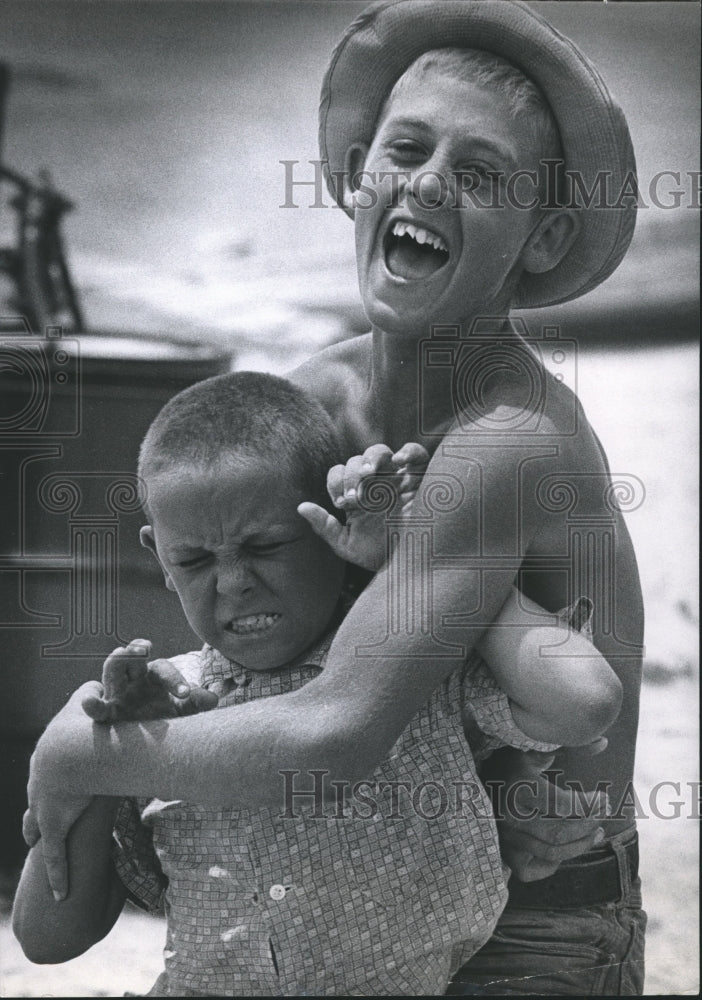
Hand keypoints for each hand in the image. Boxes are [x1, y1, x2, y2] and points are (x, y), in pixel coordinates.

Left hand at [24, 685, 101, 898]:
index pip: (48, 762)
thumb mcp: (109, 698)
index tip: (50, 775)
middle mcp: (43, 779)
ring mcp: (44, 802)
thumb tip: (141, 656)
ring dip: (35, 832)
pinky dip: (58, 875)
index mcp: (55, 751)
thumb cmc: (97, 724)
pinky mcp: (53, 824)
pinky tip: (58, 895)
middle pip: (37, 794)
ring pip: (37, 822)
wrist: (74, 749)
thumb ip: (122, 680)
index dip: (48, 771)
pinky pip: (55, 856)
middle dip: (34, 805)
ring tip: (30, 840)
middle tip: (32, 817)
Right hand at [82, 640, 217, 721]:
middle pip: (134, 657)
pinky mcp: (105, 712)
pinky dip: (91, 702)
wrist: (141, 743)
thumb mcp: (180, 712)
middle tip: (145, 648)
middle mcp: (134, 679)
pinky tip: (89, 702)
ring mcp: (116, 693)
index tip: (185, 694)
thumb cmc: (163, 719)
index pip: (163, 670)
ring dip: (117, 659)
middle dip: (137, 649)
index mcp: (154, 677)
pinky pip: (96, 706)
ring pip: (112, 668)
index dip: (174, 680)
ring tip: (122, 653)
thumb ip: (194, 704)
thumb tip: (213, 698)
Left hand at [298, 442, 429, 570]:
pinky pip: (417, 455)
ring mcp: (397, 479)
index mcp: (356, 495)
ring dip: (370, 460)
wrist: (409, 567)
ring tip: (368, 475)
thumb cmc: (377, 556)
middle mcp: (374, 484)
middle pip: (356, 460)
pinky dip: (408, 451)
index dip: (335, 482)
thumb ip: (325, 526)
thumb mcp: (346, 544)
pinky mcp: (421, 480)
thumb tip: (301, 507)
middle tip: (354, 498)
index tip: (340, 503)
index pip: (338, 473)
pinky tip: (399, 461)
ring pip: (380, 452)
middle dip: (351, 475)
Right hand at [483, 747, 610, 881]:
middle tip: (602, 813)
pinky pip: (532, 870)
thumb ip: (569, 745)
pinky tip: (565, 849)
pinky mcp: (505, 852)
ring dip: (580, 845)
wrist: (477, 779)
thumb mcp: (537, 748)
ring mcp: (506, 837)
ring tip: (595, 832)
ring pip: (551, 853)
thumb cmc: (512, 762)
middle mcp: (510, 814)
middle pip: (558, 832)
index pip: (559, 803)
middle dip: (588, 824)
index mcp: (519, 785)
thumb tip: (603, 742)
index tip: (603, 797)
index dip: (587, 804)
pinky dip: (552, 864)